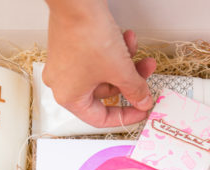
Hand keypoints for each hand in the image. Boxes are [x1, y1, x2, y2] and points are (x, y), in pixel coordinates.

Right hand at [43, 0, 155, 127]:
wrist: (76, 1)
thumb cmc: (86, 35)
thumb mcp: (120, 70)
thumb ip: (135, 90)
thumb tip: (142, 101)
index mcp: (69, 97)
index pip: (100, 118)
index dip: (125, 116)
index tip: (141, 110)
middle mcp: (63, 84)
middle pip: (105, 92)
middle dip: (129, 81)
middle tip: (146, 73)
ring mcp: (65, 65)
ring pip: (103, 73)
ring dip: (124, 63)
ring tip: (137, 51)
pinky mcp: (70, 48)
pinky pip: (96, 59)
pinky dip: (113, 52)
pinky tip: (125, 39)